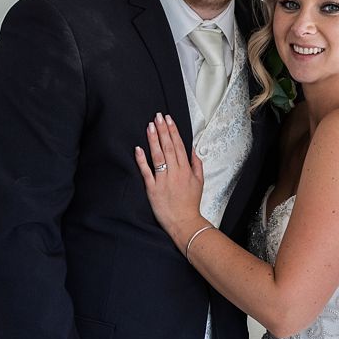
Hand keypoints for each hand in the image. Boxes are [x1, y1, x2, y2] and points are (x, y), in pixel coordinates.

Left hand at [135, 113, 204, 242]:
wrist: (184, 222)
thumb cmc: (191, 203)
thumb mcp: (199, 182)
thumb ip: (197, 165)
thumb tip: (193, 150)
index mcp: (186, 170)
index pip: (179, 146)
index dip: (173, 131)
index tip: (168, 119)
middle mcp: (175, 172)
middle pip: (169, 147)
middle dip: (163, 130)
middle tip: (157, 116)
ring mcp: (163, 180)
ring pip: (158, 156)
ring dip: (154, 140)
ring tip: (150, 126)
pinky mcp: (153, 189)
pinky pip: (146, 172)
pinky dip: (142, 160)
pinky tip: (138, 148)